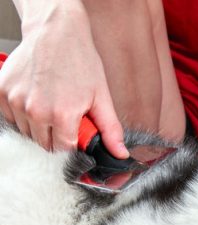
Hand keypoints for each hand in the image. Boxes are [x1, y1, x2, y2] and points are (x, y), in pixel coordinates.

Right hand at [0, 0, 128, 157]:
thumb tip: (120, 154)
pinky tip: (37, 99)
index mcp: (61, 115)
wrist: (55, 32)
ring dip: (40, 126)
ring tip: (51, 104)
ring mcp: (16, 101)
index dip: (72, 142)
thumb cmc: (79, 61)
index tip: (76, 130)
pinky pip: (12, 118)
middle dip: (57, 136)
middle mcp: (35, 110)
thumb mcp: (101, 97)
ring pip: (28, 133)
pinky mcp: (2, 92)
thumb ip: (110, 130)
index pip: (64, 149)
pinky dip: (24, 114)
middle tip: (65, 115)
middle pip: (45, 144)